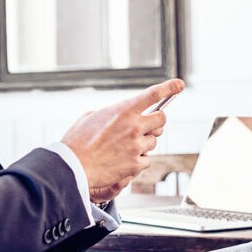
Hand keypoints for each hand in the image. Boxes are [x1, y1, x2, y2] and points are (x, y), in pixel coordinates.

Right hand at [62, 78, 183, 203]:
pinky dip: (137, 160)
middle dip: (156, 122)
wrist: (72, 167)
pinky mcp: (136, 164)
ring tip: (123, 147)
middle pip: (162, 119)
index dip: (170, 87)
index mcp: (124, 110)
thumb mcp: (91, 117)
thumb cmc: (78, 142)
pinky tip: (122, 160)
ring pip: (154, 141)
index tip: (179, 85)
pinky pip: (146, 159)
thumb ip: (113, 113)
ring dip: (143, 143)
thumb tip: (122, 117)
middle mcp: (134, 126)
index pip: (154, 94)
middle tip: (146, 125)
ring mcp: (137, 146)